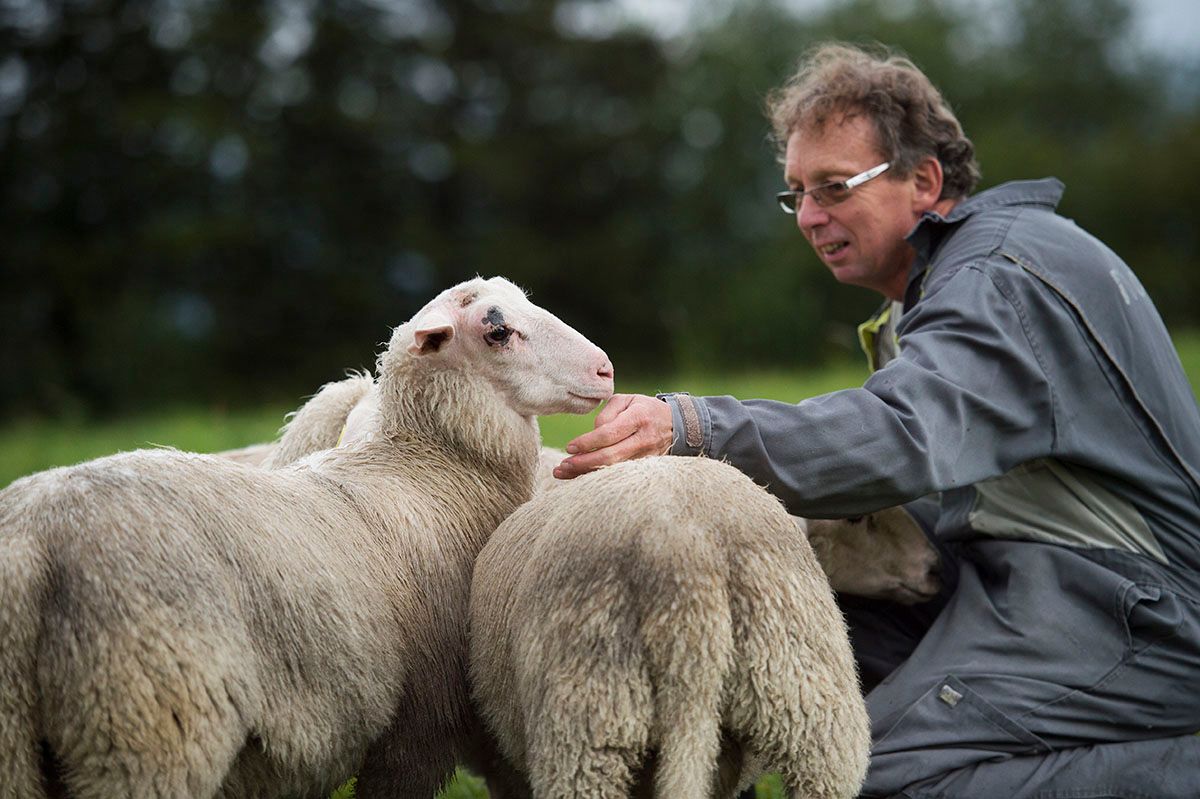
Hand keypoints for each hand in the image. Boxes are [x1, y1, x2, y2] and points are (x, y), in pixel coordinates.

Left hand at [553, 393, 673, 478]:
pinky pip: (618, 474)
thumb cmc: (644, 409)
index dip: (587, 442)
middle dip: (584, 462)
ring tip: (563, 473)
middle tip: (562, 465)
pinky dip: (597, 476)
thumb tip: (592, 433)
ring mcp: (646, 457)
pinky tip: (579, 477)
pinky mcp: (645, 468)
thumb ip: (606, 414)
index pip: (609, 434)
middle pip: (610, 456)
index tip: (570, 447)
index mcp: (638, 418)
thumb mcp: (627, 400)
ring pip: (613, 470)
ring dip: (586, 473)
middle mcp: (643, 439)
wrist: (677, 425)